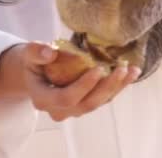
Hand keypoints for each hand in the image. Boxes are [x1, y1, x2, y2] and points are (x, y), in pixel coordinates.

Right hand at [0, 42, 140, 120]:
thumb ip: (36, 51)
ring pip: (99, 103)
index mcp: (43, 98)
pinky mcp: (87, 103)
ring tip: (132, 70)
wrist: (36, 72)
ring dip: (117, 87)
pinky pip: (105, 98)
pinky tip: (132, 73)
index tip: (98, 69)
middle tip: (121, 68)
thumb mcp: (29, 53)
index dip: (83, 86)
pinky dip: (119, 86)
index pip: (65, 98)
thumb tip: (50, 52)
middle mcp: (59, 109)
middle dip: (107, 87)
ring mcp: (75, 109)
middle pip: (86, 104)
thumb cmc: (34, 61)